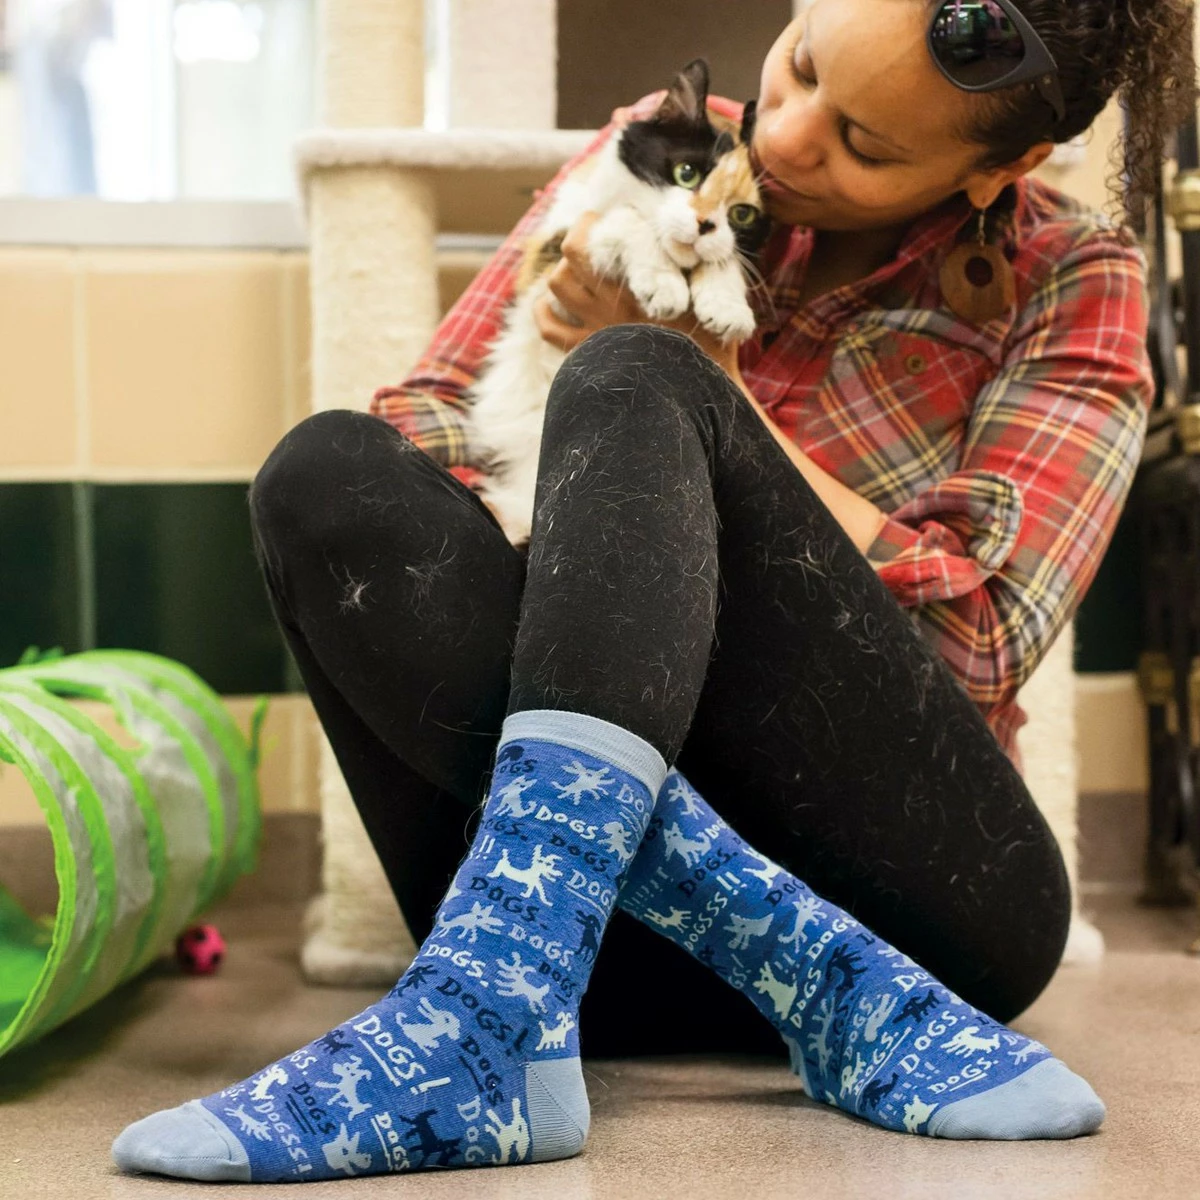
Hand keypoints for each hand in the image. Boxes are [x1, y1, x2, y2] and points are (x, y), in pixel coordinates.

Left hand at [533, 211, 742, 378]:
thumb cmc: (708, 346)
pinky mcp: (586, 352)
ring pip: (556, 283)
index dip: (601, 222)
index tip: (615, 220)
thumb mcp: (713, 294)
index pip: (603, 236)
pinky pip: (548, 327)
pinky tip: (552, 304)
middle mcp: (610, 301)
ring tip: (580, 272)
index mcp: (640, 284)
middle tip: (595, 240)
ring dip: (564, 271)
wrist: (693, 394)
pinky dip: (544, 310)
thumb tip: (689, 234)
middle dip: (581, 238)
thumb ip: (700, 263)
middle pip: (573, 252)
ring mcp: (594, 327)